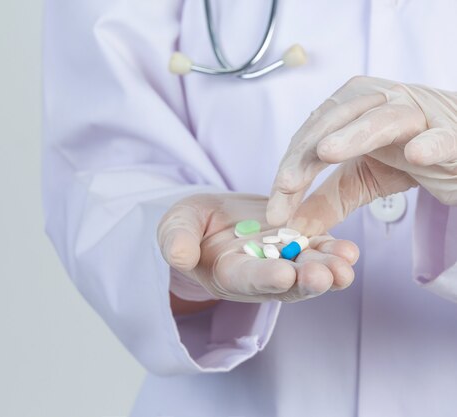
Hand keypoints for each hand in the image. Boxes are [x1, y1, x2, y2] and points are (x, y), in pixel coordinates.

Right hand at [157, 193, 358, 302]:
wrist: (213, 218)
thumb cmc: (191, 225)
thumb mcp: (176, 226)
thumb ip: (176, 240)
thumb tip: (178, 256)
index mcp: (228, 273)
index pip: (246, 279)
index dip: (264, 278)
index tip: (282, 275)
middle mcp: (260, 274)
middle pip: (286, 284)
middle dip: (306, 281)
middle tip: (325, 277)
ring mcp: (283, 260)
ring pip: (308, 270)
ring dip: (328, 270)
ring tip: (346, 264)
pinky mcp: (299, 244)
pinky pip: (319, 250)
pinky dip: (334, 252)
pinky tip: (349, 251)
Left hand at [267, 76, 456, 235]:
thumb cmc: (409, 155)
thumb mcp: (361, 181)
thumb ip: (326, 202)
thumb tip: (290, 227)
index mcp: (351, 110)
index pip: (310, 138)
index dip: (289, 171)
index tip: (274, 209)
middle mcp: (379, 102)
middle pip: (333, 122)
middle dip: (306, 155)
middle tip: (286, 184)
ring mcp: (418, 114)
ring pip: (381, 119)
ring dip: (353, 135)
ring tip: (326, 152)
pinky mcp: (452, 133)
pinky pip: (440, 136)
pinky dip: (429, 142)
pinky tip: (416, 154)